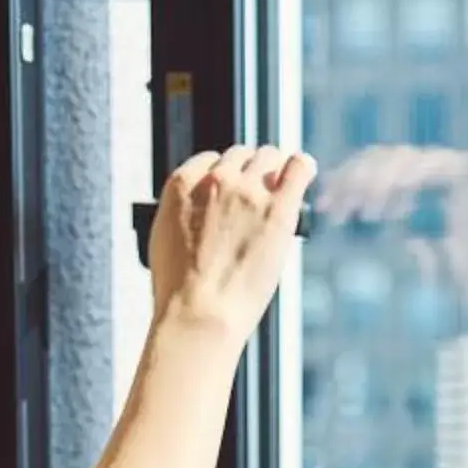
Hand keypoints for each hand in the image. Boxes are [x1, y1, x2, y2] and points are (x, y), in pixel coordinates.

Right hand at [151, 144, 317, 343]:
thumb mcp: (164, 238)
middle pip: (241, 155)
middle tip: (256, 198)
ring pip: (269, 156)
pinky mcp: (278, 208)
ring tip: (279, 191)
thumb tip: (204, 209)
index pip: (210, 159)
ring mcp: (248, 192)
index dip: (223, 176)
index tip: (231, 193)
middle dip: (248, 172)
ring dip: (274, 170)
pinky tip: (303, 174)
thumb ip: (186, 212)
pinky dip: (301, 167)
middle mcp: (216, 179)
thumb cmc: (180, 289)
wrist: (200, 313)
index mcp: (183, 184)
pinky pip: (298, 166)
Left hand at [319, 143, 467, 408]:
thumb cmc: (461, 282)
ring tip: (361, 216)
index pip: (381, 164)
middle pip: (385, 153)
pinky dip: (398, 185)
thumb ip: (401, 228)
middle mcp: (445, 169)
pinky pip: (424, 165)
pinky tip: (382, 214)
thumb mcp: (418, 253)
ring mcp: (462, 167)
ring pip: (400, 155)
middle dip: (352, 179)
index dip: (348, 180)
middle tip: (333, 210)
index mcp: (431, 182)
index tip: (325, 207)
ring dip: (372, 182)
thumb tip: (373, 213)